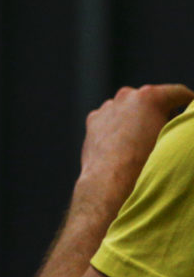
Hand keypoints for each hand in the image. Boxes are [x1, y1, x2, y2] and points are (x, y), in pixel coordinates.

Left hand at [77, 83, 193, 206]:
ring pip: (130, 110)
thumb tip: (181, 124)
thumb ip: (180, 126)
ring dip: (139, 120)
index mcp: (148, 97)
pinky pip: (113, 120)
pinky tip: (126, 146)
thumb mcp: (175, 141)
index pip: (178, 93)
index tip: (193, 112)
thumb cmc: (148, 164)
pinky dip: (121, 128)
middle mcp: (125, 96)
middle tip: (171, 129)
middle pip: (151, 100)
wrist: (110, 184)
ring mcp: (107, 107)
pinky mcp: (93, 121)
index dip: (190, 102)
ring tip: (147, 142)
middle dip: (162, 112)